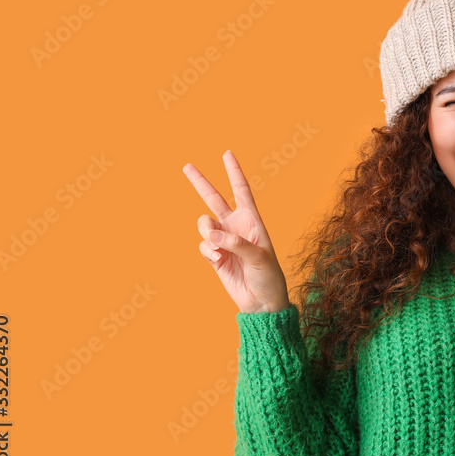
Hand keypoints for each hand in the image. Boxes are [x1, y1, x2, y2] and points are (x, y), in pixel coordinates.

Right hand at [183, 150, 290, 314]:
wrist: (261, 302)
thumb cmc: (268, 276)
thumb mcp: (258, 257)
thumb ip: (235, 243)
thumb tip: (211, 235)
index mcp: (252, 220)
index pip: (241, 191)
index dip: (234, 172)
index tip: (227, 153)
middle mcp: (235, 226)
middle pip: (214, 199)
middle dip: (200, 182)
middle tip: (186, 166)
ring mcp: (223, 240)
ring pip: (204, 225)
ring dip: (207, 234)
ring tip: (219, 251)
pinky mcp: (214, 256)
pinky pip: (203, 246)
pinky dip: (208, 252)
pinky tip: (219, 262)